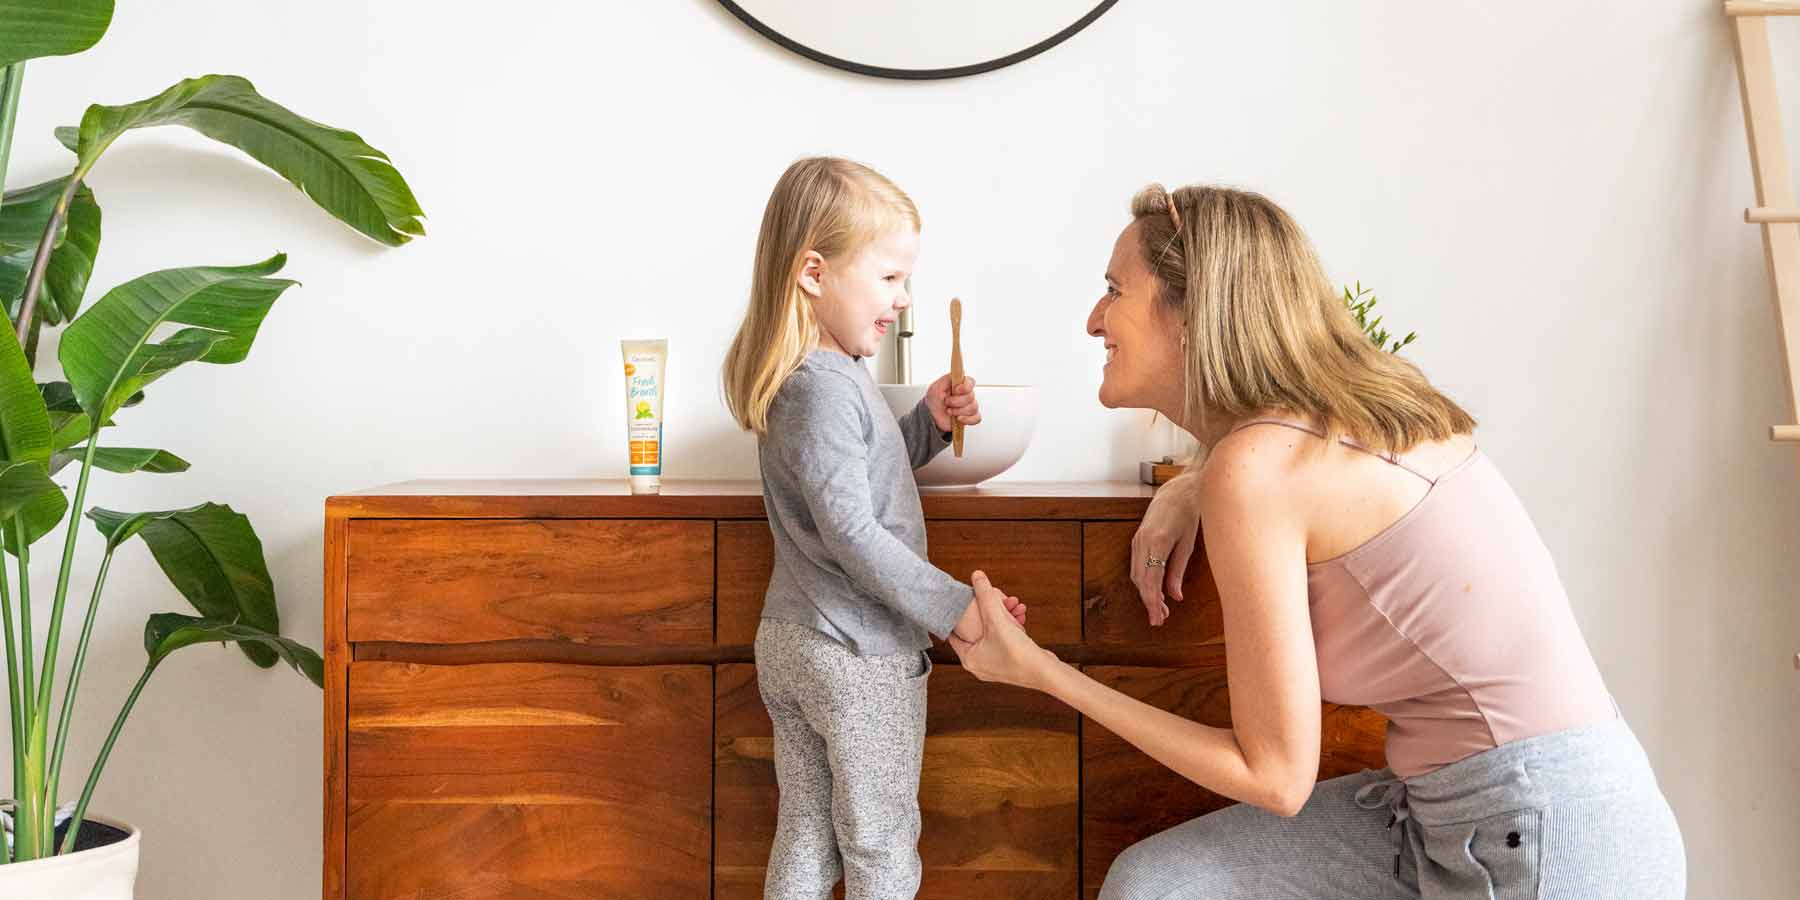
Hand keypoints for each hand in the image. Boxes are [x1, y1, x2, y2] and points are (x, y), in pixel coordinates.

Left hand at [926, 372, 980, 432]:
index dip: (965, 387)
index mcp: (960, 385)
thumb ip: (947, 379)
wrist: (931, 416)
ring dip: (958, 411)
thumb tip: (958, 373)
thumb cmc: (934, 401)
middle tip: (946, 402)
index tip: (956, 390)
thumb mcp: (935, 387)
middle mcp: (966, 395)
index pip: (971, 382)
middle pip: (971, 396)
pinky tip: (958, 419)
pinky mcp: (969, 417)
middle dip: (956, 401)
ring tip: (949, 411)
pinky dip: (967, 419)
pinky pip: (976, 418)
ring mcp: (969, 406)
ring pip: (973, 408)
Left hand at [947, 571, 1052, 690]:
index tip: (961, 601)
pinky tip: (1020, 615)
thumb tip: (976, 575)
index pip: (953, 633)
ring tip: (1014, 603)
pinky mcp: (1010, 662)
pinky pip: (1005, 639)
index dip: (958, 614)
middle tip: (995, 598)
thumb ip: (985, 595)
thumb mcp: (997, 619)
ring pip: (994, 632)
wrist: (1046, 672)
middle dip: (989, 610)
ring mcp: (995, 664)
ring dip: (1004, 615)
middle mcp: (979, 664)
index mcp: (968, 658)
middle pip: (977, 629)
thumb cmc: (1017, 653)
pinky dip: (1012, 626)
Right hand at [1133, 471, 1202, 626]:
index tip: (1158, 618)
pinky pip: (1136, 565)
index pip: (1151, 580)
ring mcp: (1138, 539)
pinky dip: (1143, 581)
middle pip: (1140, 580)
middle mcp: (1143, 541)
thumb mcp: (1189, 544)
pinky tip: (1153, 590)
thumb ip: (1179, 571)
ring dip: (1145, 593)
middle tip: (1159, 620)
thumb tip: (1176, 596)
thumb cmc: (1189, 513)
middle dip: (1148, 602)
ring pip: (1136, 575)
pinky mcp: (1138, 539)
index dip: (1153, 602)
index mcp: (1158, 542)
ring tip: (1160, 609)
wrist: (1178, 489)